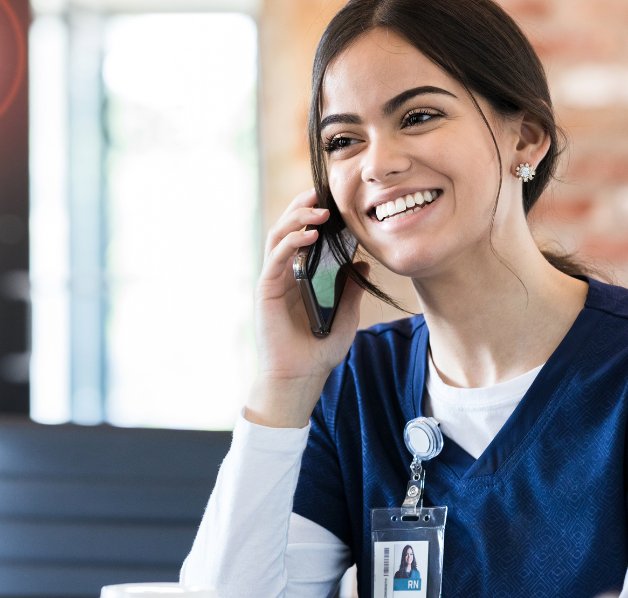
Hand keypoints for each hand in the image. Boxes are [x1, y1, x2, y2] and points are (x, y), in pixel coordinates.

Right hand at [246, 188, 366, 428]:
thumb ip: (351, 287)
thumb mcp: (346, 314)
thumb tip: (362, 260)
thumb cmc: (320, 349)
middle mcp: (284, 273)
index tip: (335, 199)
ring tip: (319, 208)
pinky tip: (309, 234)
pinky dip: (291, 242)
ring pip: (278, 236)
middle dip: (303, 206)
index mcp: (301, 276)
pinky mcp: (266, 290)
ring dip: (296, 218)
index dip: (316, 215)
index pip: (305, 236)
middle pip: (288, 228)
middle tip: (323, 191)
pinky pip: (276, 258)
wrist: (301, 376)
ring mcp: (273, 280)